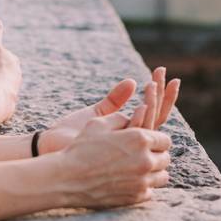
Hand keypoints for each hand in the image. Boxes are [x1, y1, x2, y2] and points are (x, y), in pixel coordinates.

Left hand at [40, 67, 179, 154]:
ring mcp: (126, 147)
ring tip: (152, 83)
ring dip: (152, 103)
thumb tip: (132, 81)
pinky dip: (140, 119)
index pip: (154, 112)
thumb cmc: (73, 132)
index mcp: (130, 132)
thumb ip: (115, 100)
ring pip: (149, 125)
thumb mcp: (98, 114)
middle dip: (164, 95)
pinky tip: (142, 104)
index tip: (161, 71)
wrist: (54, 146)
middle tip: (166, 74)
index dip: (162, 93)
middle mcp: (132, 141)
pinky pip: (134, 135)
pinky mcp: (116, 150)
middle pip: (157, 117)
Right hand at [56, 112, 171, 207]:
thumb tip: (135, 116)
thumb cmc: (81, 148)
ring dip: (154, 171)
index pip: (165, 139)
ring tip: (140, 168)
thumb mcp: (98, 123)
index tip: (147, 141)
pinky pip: (151, 191)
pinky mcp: (136, 197)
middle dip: (156, 155)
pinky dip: (144, 186)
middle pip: (166, 158)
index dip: (156, 139)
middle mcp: (145, 160)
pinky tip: (131, 181)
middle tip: (143, 155)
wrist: (67, 179)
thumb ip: (121, 117)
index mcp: (139, 139)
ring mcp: (142, 181)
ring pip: (162, 176)